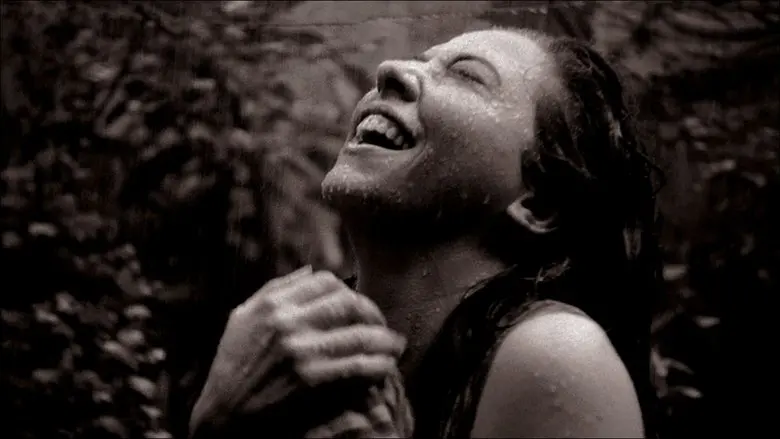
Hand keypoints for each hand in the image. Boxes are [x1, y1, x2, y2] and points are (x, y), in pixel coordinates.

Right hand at [189, 266, 406, 436]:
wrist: (224, 416)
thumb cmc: (233, 366)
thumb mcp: (242, 318)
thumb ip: (275, 290)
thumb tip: (311, 271)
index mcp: (272, 304)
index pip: (326, 282)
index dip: (348, 292)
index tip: (356, 307)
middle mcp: (288, 323)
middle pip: (349, 303)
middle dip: (372, 314)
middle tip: (382, 327)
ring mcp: (302, 352)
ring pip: (361, 334)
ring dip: (385, 341)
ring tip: (395, 346)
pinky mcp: (313, 381)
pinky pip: (360, 367)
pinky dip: (380, 365)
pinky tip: (386, 368)